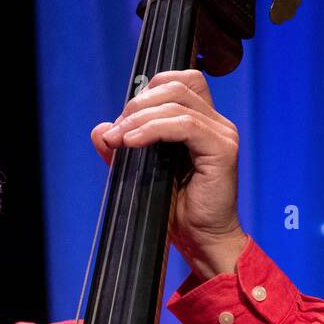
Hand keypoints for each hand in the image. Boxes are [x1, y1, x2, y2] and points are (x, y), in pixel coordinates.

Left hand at [91, 69, 248, 279]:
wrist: (201, 242)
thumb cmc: (175, 212)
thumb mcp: (140, 174)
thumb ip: (123, 149)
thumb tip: (100, 130)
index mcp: (201, 122)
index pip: (179, 81)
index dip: (148, 90)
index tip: (123, 121)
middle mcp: (216, 122)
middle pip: (176, 85)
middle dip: (138, 103)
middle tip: (117, 133)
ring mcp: (222, 134)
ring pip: (178, 101)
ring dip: (140, 117)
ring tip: (120, 140)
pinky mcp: (222, 149)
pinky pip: (185, 125)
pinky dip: (153, 129)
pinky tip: (132, 143)